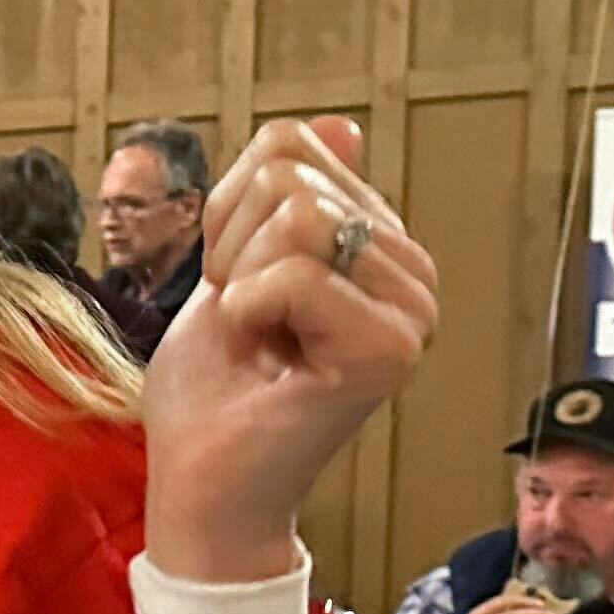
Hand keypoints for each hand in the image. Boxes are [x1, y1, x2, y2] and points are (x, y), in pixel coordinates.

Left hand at [140, 117, 439, 582]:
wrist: (203, 487)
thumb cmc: (214, 392)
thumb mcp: (231, 268)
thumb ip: (279, 199)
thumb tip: (341, 126)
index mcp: (378, 245)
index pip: (292, 147)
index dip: (229, 212)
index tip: (236, 284)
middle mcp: (410, 272)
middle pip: (291, 176)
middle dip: (232, 246)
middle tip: (247, 321)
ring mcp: (409, 311)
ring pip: (296, 216)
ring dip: (241, 281)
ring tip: (259, 340)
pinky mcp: (388, 349)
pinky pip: (295, 274)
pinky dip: (248, 312)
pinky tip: (265, 360)